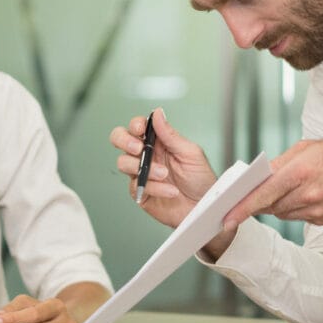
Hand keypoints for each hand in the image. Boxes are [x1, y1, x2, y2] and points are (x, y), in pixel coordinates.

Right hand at [110, 108, 216, 227]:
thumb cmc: (201, 181)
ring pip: (123, 163)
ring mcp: (141, 173)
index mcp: (159, 142)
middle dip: (124, 141)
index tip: (141, 128)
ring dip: (145, 168)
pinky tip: (170, 190)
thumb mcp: (190, 153)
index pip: (138, 126)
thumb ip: (171, 134)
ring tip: (164, 175)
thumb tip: (157, 113)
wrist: (203, 208)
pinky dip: (154, 187)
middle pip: (120, 140)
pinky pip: (137, 185)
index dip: (135, 124)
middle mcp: (147, 156)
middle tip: (138, 148)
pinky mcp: (140, 191)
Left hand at [224, 137, 322, 228]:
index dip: (242, 208)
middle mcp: (309, 195)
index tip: (227, 218)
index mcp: (300, 172)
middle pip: (270, 206)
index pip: (263, 195)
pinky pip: (299, 217)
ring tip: (291, 187)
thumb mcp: (305, 148)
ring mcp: (318, 210)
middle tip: (259, 191)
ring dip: (279, 204)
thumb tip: (258, 179)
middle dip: (262, 200)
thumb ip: (279, 164)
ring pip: (283, 213)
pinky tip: (306, 194)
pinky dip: (296, 208)